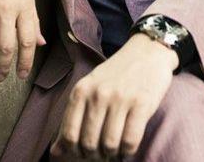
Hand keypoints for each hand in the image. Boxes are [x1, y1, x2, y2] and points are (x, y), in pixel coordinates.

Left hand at [50, 32, 178, 159]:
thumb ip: (74, 116)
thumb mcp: (91, 87)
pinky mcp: (142, 103)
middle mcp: (99, 94)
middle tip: (102, 152)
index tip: (83, 151)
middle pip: (89, 143)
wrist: (148, 50)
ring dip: (112, 154)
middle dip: (95, 155)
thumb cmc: (118, 72)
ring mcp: (121, 98)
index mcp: (82, 89)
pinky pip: (130, 141)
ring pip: (110, 145)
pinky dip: (128, 151)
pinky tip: (128, 146)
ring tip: (115, 149)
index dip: (75, 150)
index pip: (69, 134)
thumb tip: (55, 151)